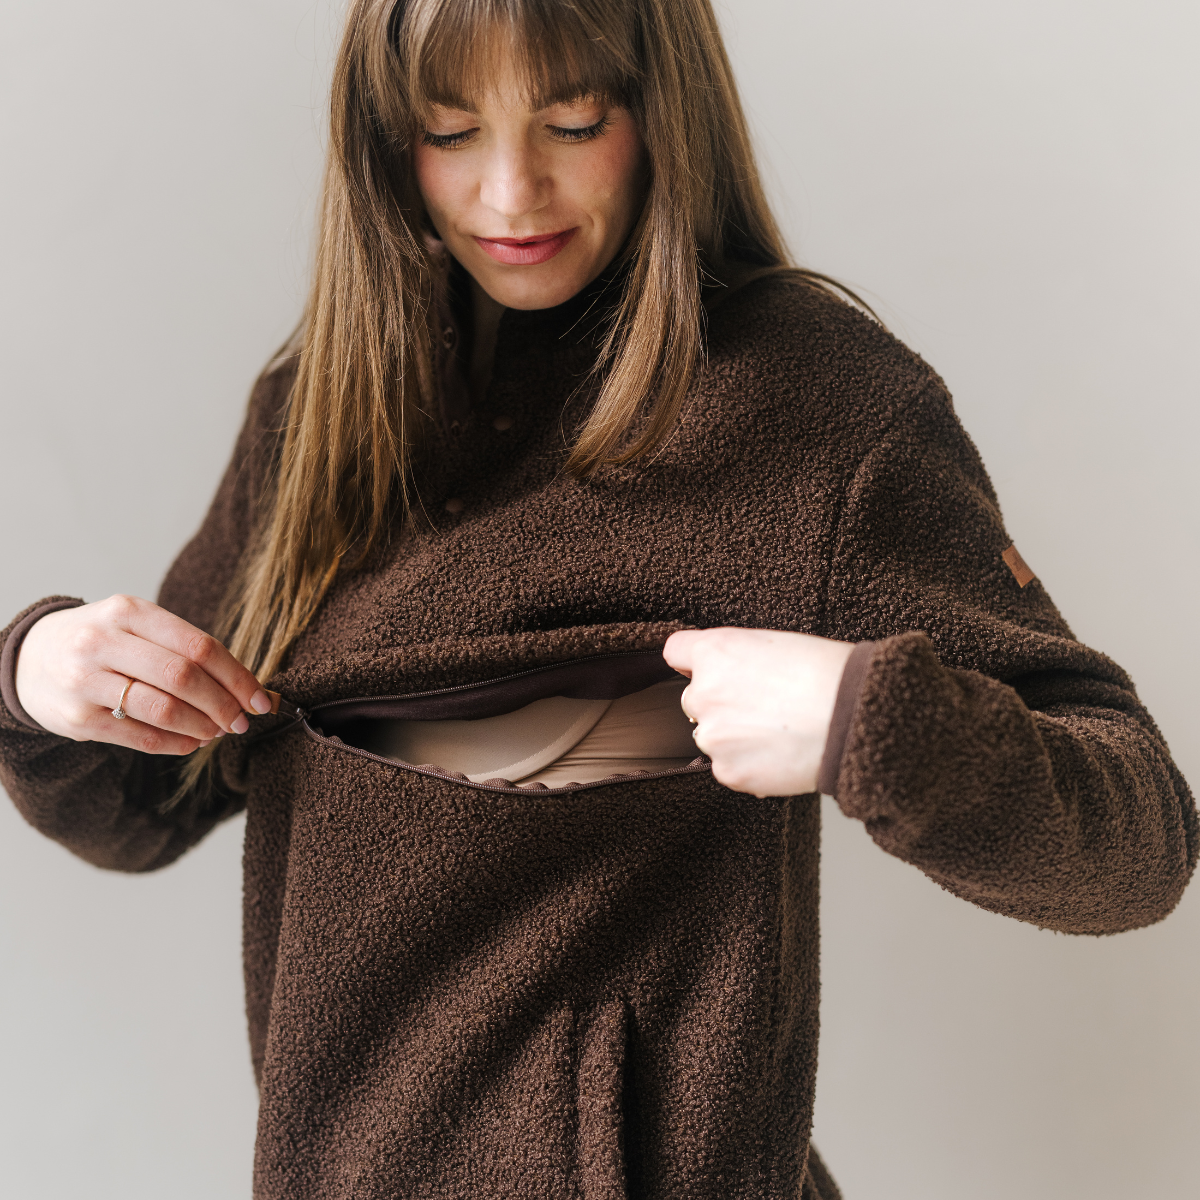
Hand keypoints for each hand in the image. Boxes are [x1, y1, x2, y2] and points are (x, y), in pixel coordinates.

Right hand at [14, 594, 272, 754]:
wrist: (29, 658)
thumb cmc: (103, 641)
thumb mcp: (136, 625)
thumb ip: (184, 648)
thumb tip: (244, 687)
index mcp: (129, 611)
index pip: (199, 645)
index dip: (237, 676)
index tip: (260, 698)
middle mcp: (103, 642)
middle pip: (184, 677)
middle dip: (224, 704)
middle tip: (242, 721)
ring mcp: (86, 681)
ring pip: (164, 710)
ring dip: (203, 726)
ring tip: (219, 731)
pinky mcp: (78, 719)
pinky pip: (140, 737)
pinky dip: (176, 744)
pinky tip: (191, 742)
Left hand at [662, 627, 853, 797]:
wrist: (854, 717)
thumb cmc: (826, 673)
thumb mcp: (774, 643)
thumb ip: (735, 656)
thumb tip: (721, 671)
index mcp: (714, 652)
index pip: (675, 652)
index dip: (693, 661)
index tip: (707, 669)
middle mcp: (703, 692)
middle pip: (694, 699)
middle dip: (720, 704)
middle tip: (763, 707)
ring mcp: (712, 735)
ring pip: (711, 736)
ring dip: (733, 737)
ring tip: (778, 733)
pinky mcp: (728, 771)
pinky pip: (728, 767)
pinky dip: (748, 764)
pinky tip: (780, 754)